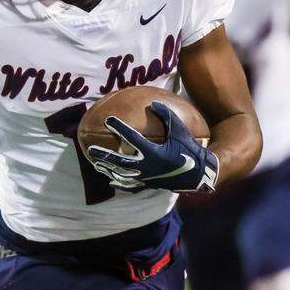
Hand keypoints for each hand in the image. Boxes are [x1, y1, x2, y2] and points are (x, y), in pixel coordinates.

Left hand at [87, 101, 218, 192]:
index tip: (109, 119)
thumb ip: (167, 116)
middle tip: (90, 149)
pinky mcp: (149, 185)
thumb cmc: (189, 149)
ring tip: (96, 163)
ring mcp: (147, 178)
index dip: (119, 128)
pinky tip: (109, 180)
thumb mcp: (180, 131)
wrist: (198, 174)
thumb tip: (153, 103)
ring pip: (122, 175)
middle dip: (105, 155)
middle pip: (120, 161)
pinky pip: (130, 186)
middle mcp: (148, 166)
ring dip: (108, 169)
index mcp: (154, 152)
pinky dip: (119, 183)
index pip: (132, 138)